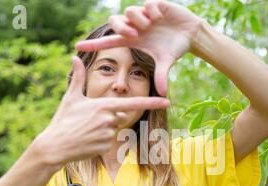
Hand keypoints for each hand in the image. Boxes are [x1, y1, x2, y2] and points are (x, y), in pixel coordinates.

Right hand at [34, 56, 169, 168]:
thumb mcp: (71, 98)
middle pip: (120, 116)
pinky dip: (101, 142)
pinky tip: (87, 141)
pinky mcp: (106, 146)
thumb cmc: (63, 120)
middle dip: (109, 118)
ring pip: (114, 130)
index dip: (152, 102)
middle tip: (89, 122)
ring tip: (86, 131)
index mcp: (104, 105)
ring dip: (104, 130)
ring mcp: (108, 134)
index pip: (133, 103)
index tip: (167, 101)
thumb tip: (74, 57)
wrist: (55, 145)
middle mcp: (109, 119)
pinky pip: (109, 142)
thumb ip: (79, 78)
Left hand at [75, 0, 203, 96]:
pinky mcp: (154, 5)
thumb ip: (161, 75)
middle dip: (121, 27)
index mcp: (133, 40)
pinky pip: (146, 5)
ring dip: (139, 20)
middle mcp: (135, 26)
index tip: (77, 47)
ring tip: (151, 26)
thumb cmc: (175, 48)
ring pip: (129, 12)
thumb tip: (162, 94)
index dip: (94, 44)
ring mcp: (143, 15)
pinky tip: (161, 18)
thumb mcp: (166, 62)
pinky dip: (152, 12)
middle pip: (115, 21)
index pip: (109, 42)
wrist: (191, 34)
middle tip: (133, 34)